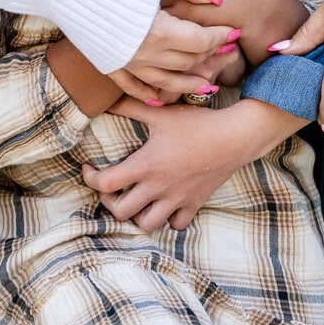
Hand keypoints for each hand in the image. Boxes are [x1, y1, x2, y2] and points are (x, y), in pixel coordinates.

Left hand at [83, 96, 296, 231]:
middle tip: (112, 188)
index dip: (90, 178)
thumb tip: (106, 100)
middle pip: (121, 211)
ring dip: (137, 215)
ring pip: (147, 224)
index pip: (105, 183)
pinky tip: (165, 205)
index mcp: (145, 165)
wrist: (234, 137)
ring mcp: (177, 199)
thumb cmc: (196, 123)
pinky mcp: (194, 204)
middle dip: (110, 202)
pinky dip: (168, 219)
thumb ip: (131, 106)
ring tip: (136, 201)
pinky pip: (176, 224)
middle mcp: (158, 187)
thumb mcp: (161, 112)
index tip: (90, 169)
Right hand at [110, 0, 233, 104]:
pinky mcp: (106, 61)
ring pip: (163, 80)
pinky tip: (158, 100)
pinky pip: (131, 86)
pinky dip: (147, 94)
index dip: (220, 37)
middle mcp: (142, 53)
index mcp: (159, 31)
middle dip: (209, 56)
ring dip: (187, 83)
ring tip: (206, 85)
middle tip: (226, 52)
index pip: (200, 40)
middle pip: (185, 61)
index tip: (233, 32)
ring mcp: (123, 60)